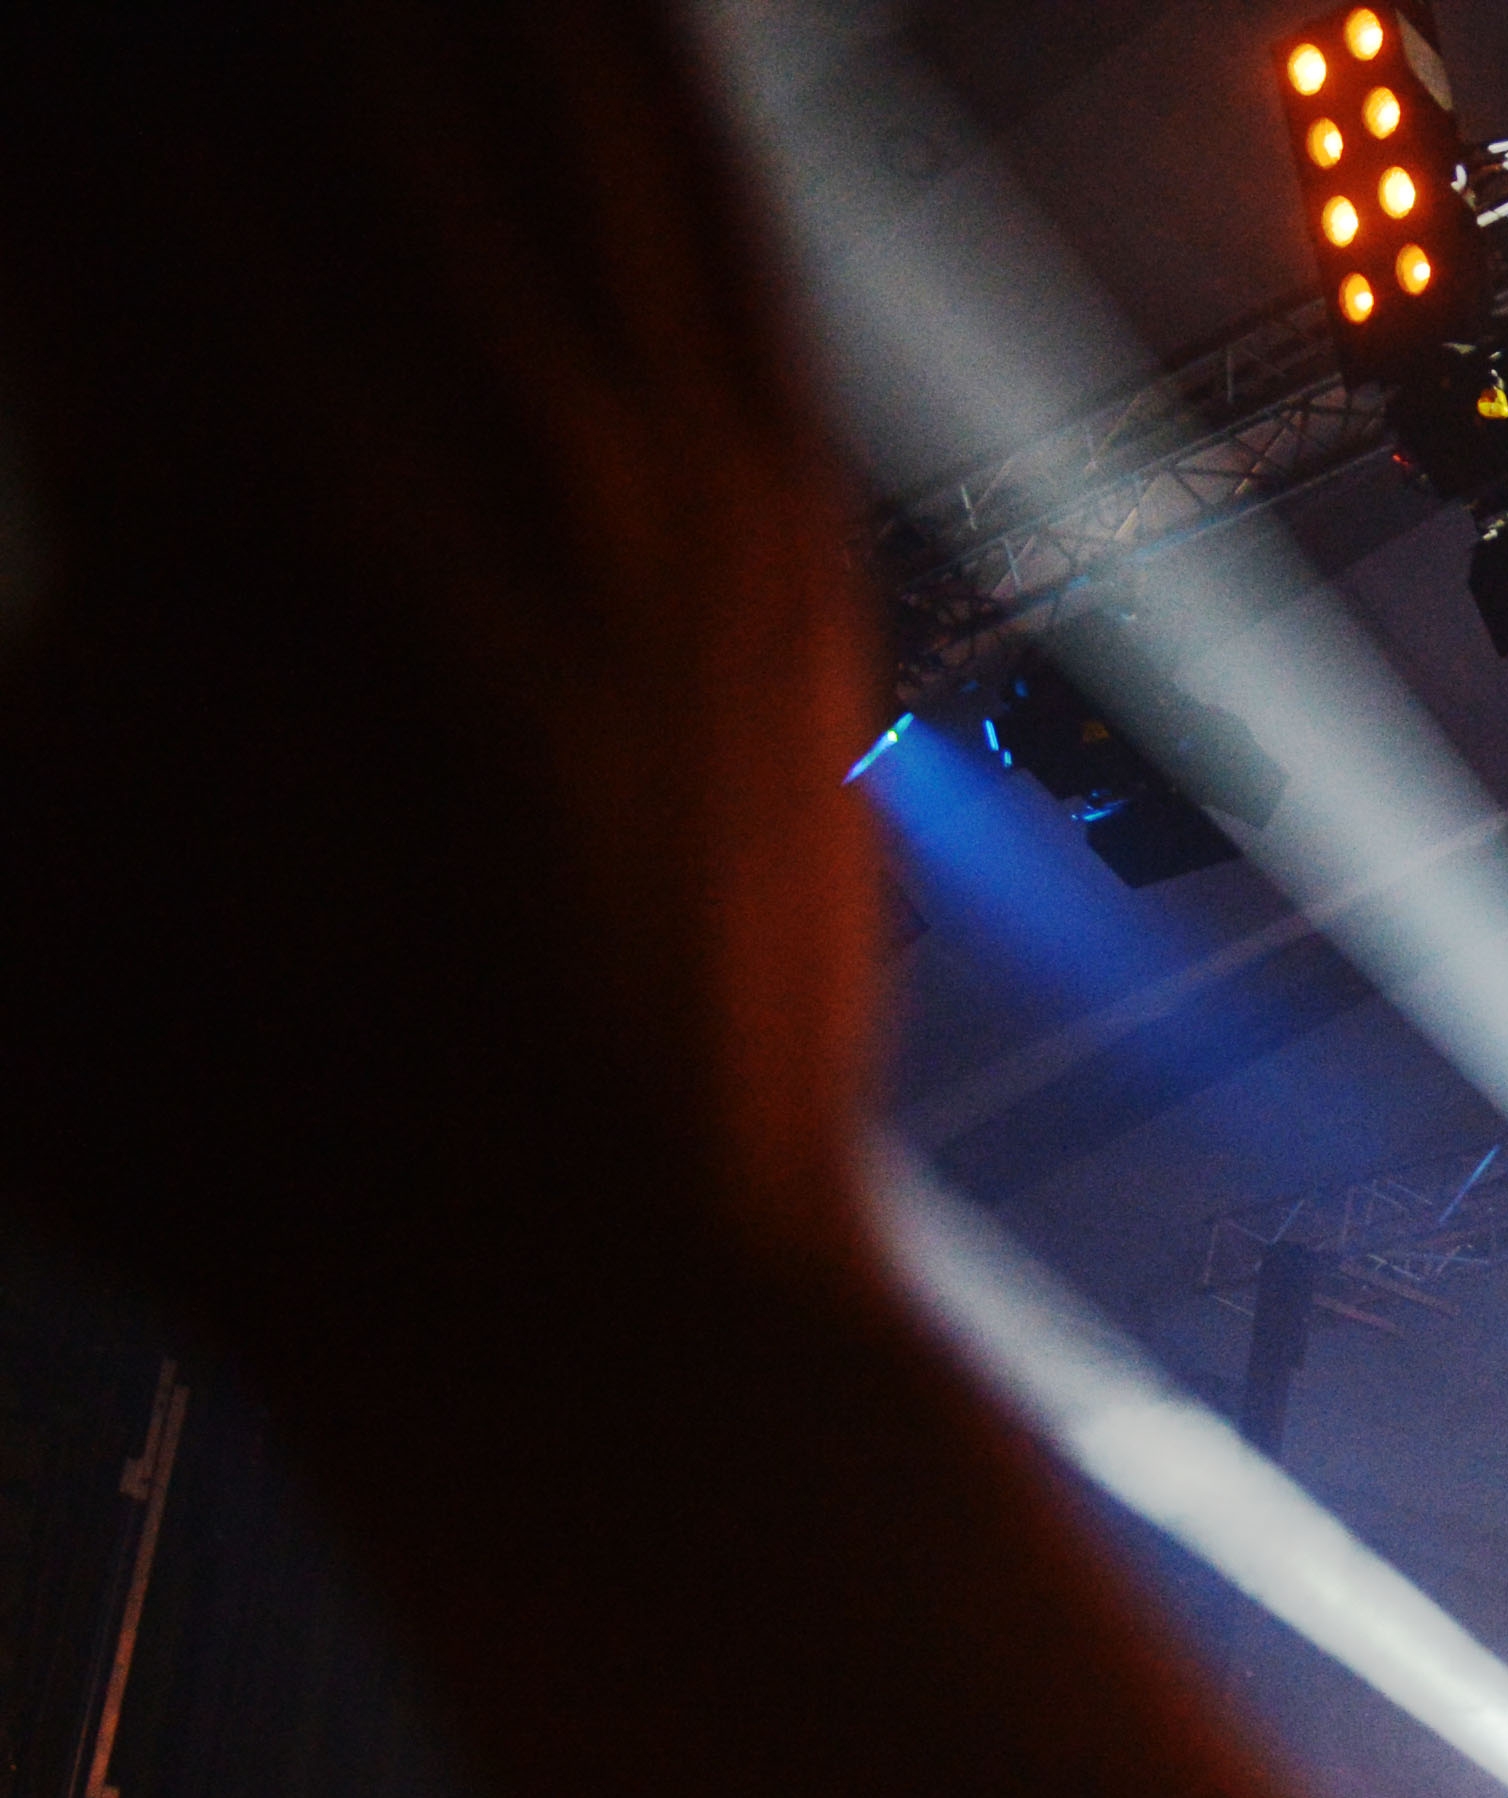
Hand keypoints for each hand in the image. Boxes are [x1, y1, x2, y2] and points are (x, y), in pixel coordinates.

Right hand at [0, 12, 887, 1363]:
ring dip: (403, 13)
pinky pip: (707, 205)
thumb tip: (59, 498)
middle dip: (181, 36)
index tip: (37, 114)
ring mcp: (668, 475)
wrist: (597, 1308)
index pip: (79, 147)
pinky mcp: (784, 525)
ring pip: (530, 73)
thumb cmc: (248, 1143)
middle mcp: (482, 436)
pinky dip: (620, 57)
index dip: (46, 104)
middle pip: (302, 60)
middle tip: (134, 58)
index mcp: (233, 488)